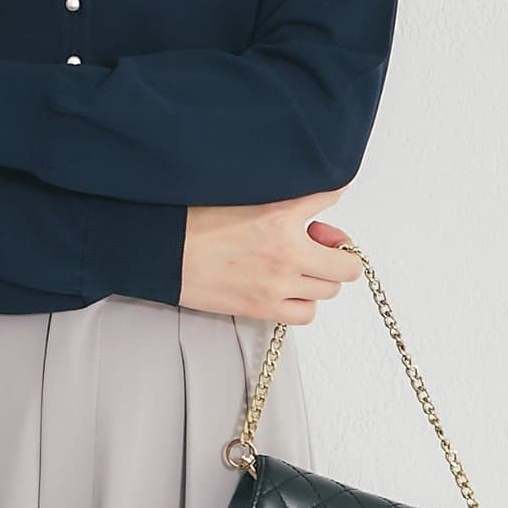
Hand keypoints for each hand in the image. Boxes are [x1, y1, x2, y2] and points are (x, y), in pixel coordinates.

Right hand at [179, 188, 363, 321]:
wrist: (159, 252)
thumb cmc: (189, 221)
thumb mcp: (238, 193)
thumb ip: (277, 196)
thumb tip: (301, 202)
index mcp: (279, 213)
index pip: (331, 195)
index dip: (332, 195)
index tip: (325, 201)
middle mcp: (286, 251)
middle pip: (347, 264)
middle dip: (336, 253)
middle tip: (316, 244)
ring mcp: (277, 284)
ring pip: (330, 290)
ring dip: (319, 278)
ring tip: (295, 267)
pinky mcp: (263, 308)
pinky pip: (306, 314)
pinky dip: (303, 303)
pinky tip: (285, 289)